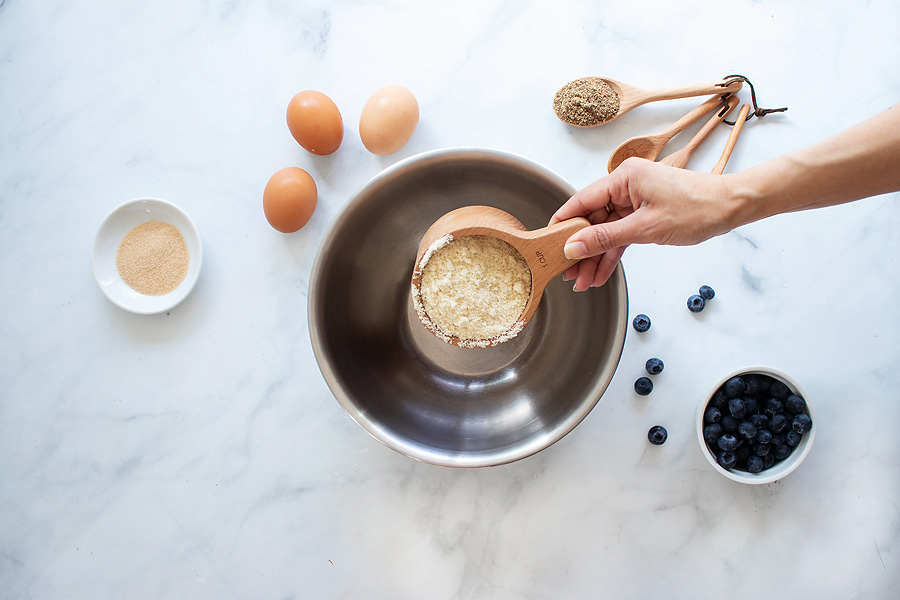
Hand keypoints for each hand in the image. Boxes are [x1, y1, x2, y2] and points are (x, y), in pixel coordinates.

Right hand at [549, 157, 736, 290]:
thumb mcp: (646, 228)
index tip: (547, 244)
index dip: (562, 225)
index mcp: (624, 177)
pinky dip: (612, 254)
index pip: (581, 201)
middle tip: (567, 273)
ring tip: (583, 282)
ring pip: (605, 232)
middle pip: (591, 220)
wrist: (731, 208)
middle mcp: (626, 185)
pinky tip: (600, 274)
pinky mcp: (644, 214)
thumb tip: (573, 247)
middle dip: (580, 249)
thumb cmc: (697, 208)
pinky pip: (620, 236)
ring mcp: (635, 200)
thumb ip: (605, 239)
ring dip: (595, 257)